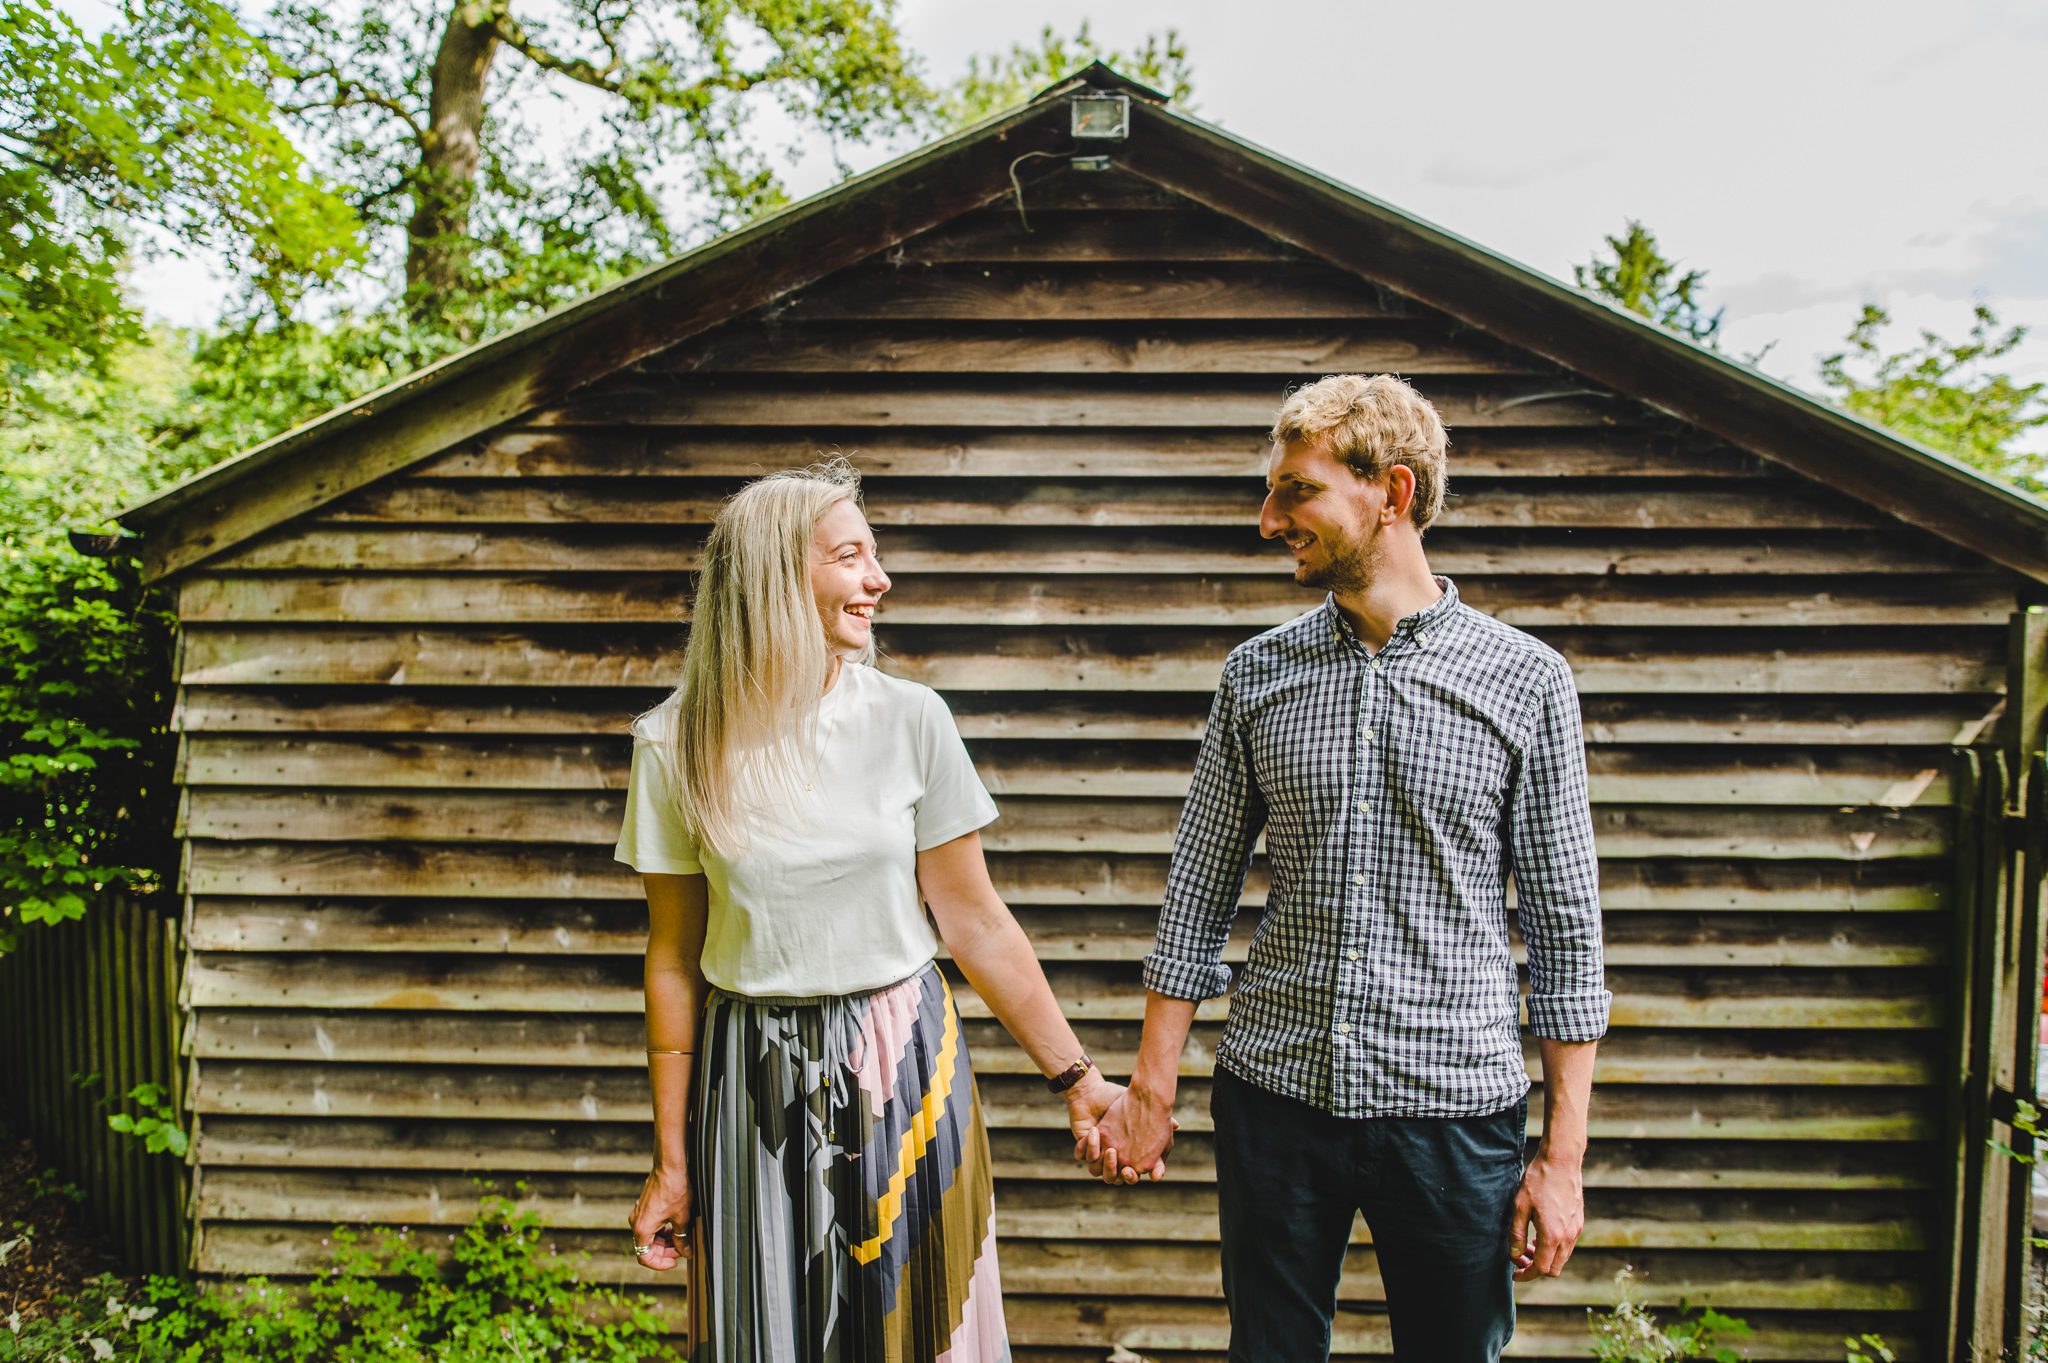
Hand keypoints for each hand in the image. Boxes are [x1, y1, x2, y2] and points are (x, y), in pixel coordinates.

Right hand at [629, 1164, 691, 1271]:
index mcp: (642, 1228)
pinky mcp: (644, 1207)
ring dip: (664, 1242)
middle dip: (665, 1252)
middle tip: (683, 1251)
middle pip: (647, 1247)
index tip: (675, 1262)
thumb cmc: (675, 1189)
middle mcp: (636, 1222)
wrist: (669, 1165)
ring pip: (649, 1237)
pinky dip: (662, 1231)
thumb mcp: (682, 1218)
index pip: (645, 1257)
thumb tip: (685, 1252)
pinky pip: (651, 1226)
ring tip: (682, 1240)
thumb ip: (681, 1239)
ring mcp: (639, 1214)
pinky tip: (676, 1229)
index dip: (660, 1264)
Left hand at [1065, 1069, 1168, 1183]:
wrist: (1099, 1092)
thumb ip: (1163, 1121)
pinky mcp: (1082, 1144)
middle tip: (1117, 1158)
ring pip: (1095, 1170)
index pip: (1130, 1176)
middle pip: (1112, 1178)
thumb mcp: (1145, 1113)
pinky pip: (1082, 1155)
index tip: (1132, 1171)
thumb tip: (1177, 1126)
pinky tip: (1093, 1133)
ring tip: (1108, 1148)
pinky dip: (1086, 1148)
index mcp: (1128, 1157)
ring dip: (1101, 1162)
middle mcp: (1112, 1158)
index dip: (1131, 1177)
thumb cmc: (1126, 1103)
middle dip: (1113, 1171)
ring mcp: (1096, 1152)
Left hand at [1508, 1145, 1583, 1279]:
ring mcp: (1576, 1230)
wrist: (1561, 1161)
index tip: (1515, 1274)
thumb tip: (1514, 1256)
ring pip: (1562, 1258)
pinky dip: (1554, 1248)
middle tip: (1519, 1258)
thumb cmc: (1537, 1181)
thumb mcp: (1519, 1207)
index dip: (1526, 1275)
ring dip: (1545, 1258)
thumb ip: (1516, 1234)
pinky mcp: (1579, 1222)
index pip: (1541, 1268)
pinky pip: (1567, 1245)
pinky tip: (1540, 1234)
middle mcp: (1568, 1237)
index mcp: (1552, 1236)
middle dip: (1535, 1269)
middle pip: (1554, 1269)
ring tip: (1527, 1244)